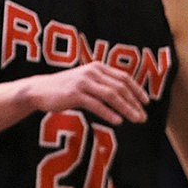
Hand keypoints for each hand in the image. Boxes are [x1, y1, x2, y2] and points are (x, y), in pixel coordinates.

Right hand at [29, 61, 147, 124]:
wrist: (41, 90)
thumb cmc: (66, 88)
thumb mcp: (86, 81)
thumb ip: (103, 84)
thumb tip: (125, 97)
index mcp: (97, 67)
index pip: (123, 77)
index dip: (137, 89)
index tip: (146, 102)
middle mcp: (91, 72)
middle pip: (119, 87)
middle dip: (134, 102)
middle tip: (143, 117)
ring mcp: (83, 82)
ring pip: (110, 95)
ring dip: (126, 108)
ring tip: (136, 119)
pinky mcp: (75, 94)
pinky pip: (96, 104)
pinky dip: (108, 113)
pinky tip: (117, 121)